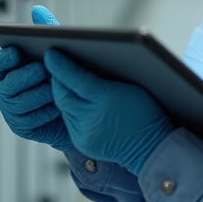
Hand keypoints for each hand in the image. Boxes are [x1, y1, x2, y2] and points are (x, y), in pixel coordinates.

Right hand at [0, 5, 72, 151]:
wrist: (80, 110)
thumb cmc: (63, 75)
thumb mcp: (58, 53)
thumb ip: (46, 32)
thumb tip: (37, 10)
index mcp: (9, 69)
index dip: (3, 58)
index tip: (17, 51)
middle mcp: (5, 88)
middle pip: (8, 83)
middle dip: (26, 76)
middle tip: (44, 69)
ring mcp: (11, 109)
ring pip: (20, 102)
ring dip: (39, 94)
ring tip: (56, 87)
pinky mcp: (21, 126)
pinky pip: (30, 120)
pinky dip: (45, 112)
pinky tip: (59, 106)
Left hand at [46, 51, 173, 175]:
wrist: (152, 147)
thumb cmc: (146, 111)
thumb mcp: (131, 87)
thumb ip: (104, 78)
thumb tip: (81, 64)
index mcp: (106, 100)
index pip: (75, 79)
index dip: (60, 66)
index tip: (50, 54)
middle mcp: (92, 118)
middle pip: (63, 94)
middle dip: (56, 78)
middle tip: (54, 65)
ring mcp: (85, 133)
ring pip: (63, 107)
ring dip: (61, 92)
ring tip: (61, 79)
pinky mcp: (82, 143)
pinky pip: (69, 120)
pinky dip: (68, 108)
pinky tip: (71, 98)